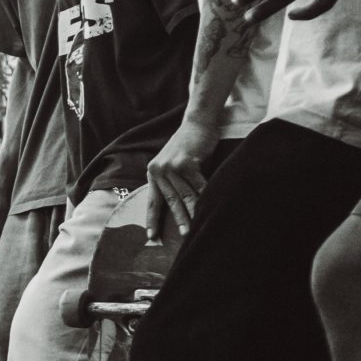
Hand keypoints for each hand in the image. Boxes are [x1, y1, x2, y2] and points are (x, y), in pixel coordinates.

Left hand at [143, 116, 219, 238]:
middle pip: (171, 202)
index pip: (152, 201)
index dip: (152, 220)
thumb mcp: (174, 165)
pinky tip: (210, 208)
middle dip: (178, 221)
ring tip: (197, 228)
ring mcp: (172, 166)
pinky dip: (205, 197)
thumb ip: (174, 183)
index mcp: (153, 172)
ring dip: (192, 213)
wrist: (197, 123)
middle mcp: (159, 170)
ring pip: (185, 196)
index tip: (151, 237)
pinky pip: (199, 185)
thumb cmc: (189, 147)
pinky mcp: (187, 163)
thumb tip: (183, 209)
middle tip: (184, 237)